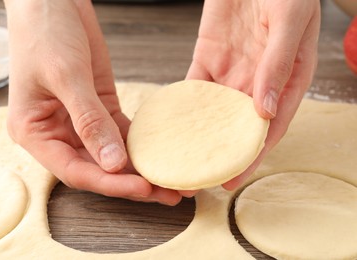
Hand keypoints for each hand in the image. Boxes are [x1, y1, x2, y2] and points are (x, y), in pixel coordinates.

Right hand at [5, 0, 181, 204]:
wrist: (52, 0)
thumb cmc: (43, 32)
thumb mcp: (66, 76)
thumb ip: (89, 121)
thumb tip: (113, 162)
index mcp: (35, 132)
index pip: (75, 171)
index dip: (109, 183)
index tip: (143, 189)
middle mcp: (56, 133)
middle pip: (97, 168)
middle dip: (132, 182)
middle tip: (168, 193)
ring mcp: (80, 121)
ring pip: (112, 154)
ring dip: (140, 168)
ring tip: (171, 181)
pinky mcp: (100, 107)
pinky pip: (121, 132)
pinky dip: (140, 144)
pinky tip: (161, 153)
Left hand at [187, 0, 320, 188]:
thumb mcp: (289, 23)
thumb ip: (279, 64)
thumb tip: (266, 110)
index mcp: (286, 80)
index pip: (269, 127)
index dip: (252, 155)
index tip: (233, 177)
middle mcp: (257, 82)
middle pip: (237, 126)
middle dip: (220, 152)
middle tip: (200, 178)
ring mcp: (231, 71)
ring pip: (213, 111)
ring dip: (199, 134)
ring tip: (182, 158)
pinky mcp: (208, 57)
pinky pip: (193, 86)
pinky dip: (183, 105)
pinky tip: (172, 122)